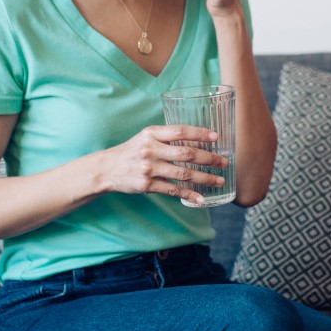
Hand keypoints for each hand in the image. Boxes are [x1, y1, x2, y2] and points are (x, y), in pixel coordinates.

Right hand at [101, 125, 228, 205]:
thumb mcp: (145, 137)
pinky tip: (202, 198)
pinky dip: (189, 195)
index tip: (216, 138)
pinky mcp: (147, 185)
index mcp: (152, 134)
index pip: (180, 131)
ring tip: (220, 180)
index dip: (200, 134)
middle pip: (186, 153)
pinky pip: (173, 190)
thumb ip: (166, 137)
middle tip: (224, 162)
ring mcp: (149, 168)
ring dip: (205, 178)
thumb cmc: (131, 151)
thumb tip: (195, 139)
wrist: (106, 169)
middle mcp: (151, 149)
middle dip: (209, 158)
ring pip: (183, 173)